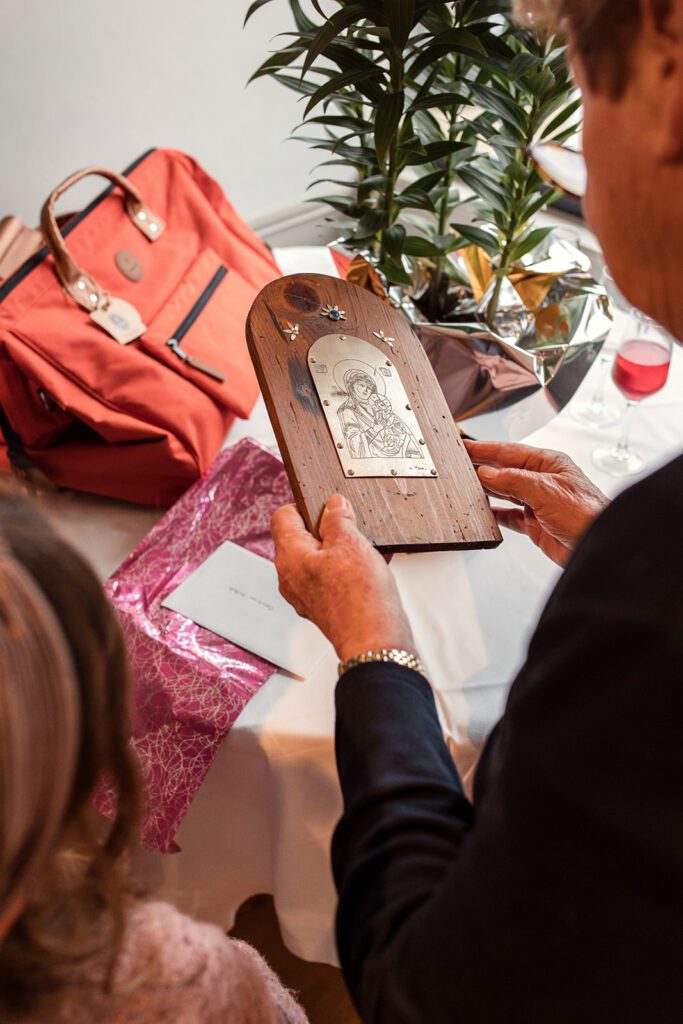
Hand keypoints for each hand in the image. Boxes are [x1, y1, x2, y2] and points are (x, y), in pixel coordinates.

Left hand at [271, 495, 414, 661]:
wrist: (373, 641)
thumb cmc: (360, 597)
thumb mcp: (351, 542)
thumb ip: (338, 519)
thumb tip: (333, 505)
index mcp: (289, 556)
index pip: (283, 516)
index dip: (305, 505)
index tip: (327, 506)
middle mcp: (290, 577)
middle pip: (301, 538)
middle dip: (327, 530)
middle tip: (351, 530)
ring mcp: (304, 595)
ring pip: (317, 559)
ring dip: (341, 550)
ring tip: (365, 551)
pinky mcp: (320, 607)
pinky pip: (328, 579)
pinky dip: (346, 570)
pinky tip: (370, 568)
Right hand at [464, 440, 608, 566]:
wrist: (600, 548)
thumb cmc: (588, 515)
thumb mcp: (547, 491)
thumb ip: (514, 481)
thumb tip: (488, 473)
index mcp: (548, 464)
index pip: (508, 452)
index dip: (484, 449)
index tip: (463, 446)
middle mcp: (542, 481)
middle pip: (504, 470)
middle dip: (481, 467)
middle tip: (458, 464)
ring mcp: (538, 502)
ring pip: (504, 491)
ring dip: (485, 489)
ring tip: (465, 485)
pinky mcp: (535, 524)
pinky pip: (509, 515)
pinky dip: (495, 512)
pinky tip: (484, 510)